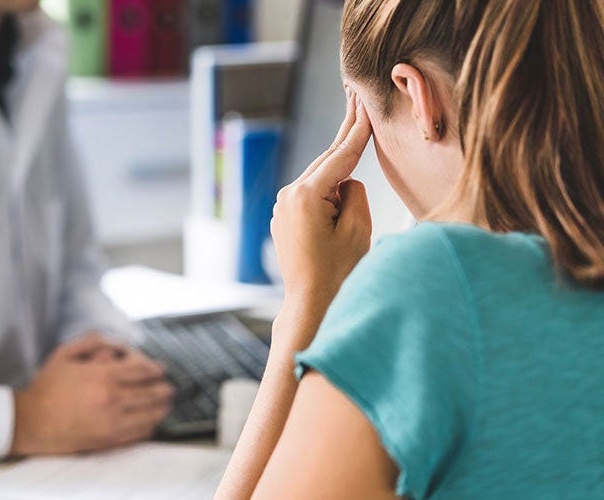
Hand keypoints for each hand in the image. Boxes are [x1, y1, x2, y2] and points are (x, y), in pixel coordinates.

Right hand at [9, 334, 173, 455]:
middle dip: (165, 388)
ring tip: (165, 403)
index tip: (160, 370)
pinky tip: (150, 420)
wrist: (30, 421)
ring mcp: (112, 421)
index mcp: (103, 375)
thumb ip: (95, 341)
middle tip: (168, 387)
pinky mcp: (108, 439)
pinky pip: (140, 433)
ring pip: (151, 414)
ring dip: (162, 407)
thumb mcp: (66, 353)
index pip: (143, 370)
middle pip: (153, 392)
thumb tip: (119, 345)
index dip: (156, 369)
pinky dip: (150, 425)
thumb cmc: (47, 387)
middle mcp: (111, 398)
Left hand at [271, 89, 371, 319]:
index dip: (358, 130)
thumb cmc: (337, 273)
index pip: (341, 156)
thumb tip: (346, 181)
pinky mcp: (285, 218)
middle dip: (346, 134)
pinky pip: (312, 193)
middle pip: (326, 160)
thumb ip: (354, 193)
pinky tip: (341, 173)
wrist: (310, 304)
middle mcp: (289, 196)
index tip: (365, 104)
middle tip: (356, 98)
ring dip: (339, 164)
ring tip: (355, 126)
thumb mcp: (358, 230)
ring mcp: (284, 207)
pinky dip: (328, 184)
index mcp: (307, 196)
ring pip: (319, 177)